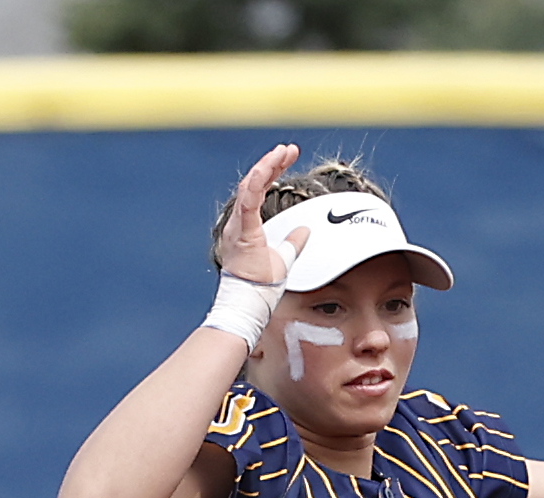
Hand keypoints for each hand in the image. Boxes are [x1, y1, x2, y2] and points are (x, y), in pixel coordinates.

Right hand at [217, 144, 301, 283]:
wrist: (248, 301)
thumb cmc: (260, 286)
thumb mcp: (284, 258)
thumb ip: (293, 242)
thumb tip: (305, 231)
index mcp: (246, 226)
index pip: (258, 190)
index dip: (272, 172)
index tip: (287, 158)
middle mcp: (239, 221)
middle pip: (253, 182)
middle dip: (271, 163)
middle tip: (288, 149)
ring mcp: (238, 225)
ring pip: (249, 185)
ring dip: (267, 166)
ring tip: (282, 151)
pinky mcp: (242, 230)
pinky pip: (248, 199)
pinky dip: (257, 181)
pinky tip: (268, 166)